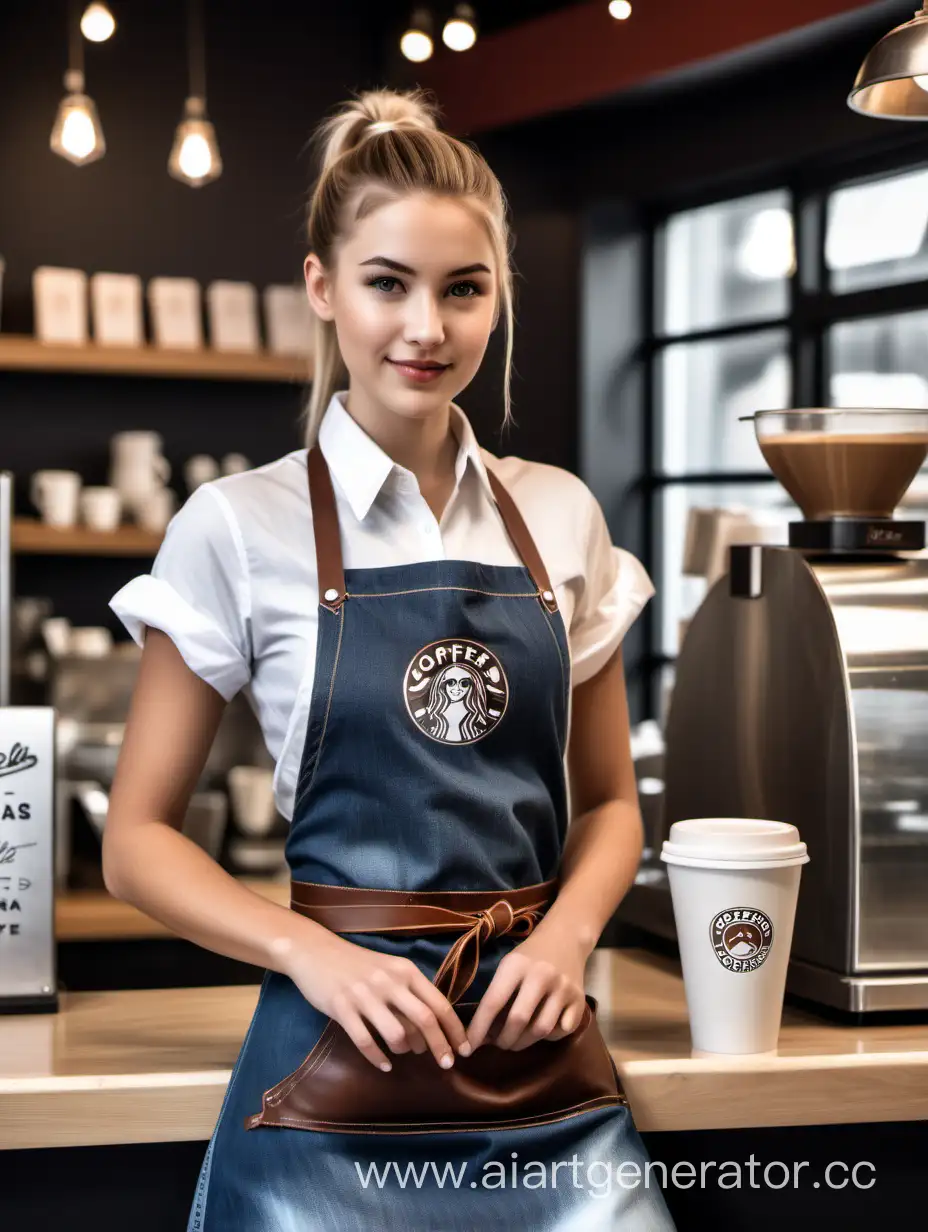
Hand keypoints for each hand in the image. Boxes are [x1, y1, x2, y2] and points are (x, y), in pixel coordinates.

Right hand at [285, 927, 467, 1072]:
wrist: (316, 951)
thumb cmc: (358, 964)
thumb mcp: (390, 968)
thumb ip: (411, 991)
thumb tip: (435, 1025)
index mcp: (405, 970)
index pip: (439, 1003)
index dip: (455, 1029)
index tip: (465, 1049)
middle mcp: (389, 981)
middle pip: (424, 1019)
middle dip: (440, 1046)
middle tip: (446, 1064)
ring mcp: (364, 994)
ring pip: (396, 1033)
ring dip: (405, 1050)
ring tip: (404, 1053)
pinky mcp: (342, 1007)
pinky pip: (365, 1041)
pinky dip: (377, 1058)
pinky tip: (384, 1065)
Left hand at [464, 926, 588, 1052]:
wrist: (566, 938)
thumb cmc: (530, 956)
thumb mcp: (509, 966)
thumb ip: (496, 995)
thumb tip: (481, 1035)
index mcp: (517, 964)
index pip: (493, 1002)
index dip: (479, 1028)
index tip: (468, 1047)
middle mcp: (541, 975)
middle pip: (518, 1020)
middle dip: (504, 1040)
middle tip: (499, 1044)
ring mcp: (563, 987)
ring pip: (541, 1029)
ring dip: (524, 1042)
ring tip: (516, 1041)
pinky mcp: (580, 1000)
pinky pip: (562, 1031)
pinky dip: (549, 1037)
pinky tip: (541, 1031)